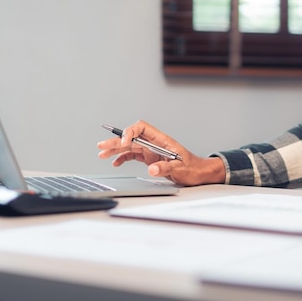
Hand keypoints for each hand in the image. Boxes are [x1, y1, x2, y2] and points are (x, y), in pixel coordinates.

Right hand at [97, 120, 224, 185]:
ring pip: (130, 146)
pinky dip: (123, 158)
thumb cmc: (193, 168)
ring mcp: (152, 150)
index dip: (130, 132)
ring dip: (115, 150)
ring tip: (102, 154)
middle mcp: (155, 143)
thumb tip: (152, 169)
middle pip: (131, 137)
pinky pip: (134, 155)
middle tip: (101, 146)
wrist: (199, 173)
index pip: (142, 127)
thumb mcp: (181, 168)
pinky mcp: (150, 158)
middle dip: (116, 141)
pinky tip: (116, 163)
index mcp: (162, 140)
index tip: (124, 143)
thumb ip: (166, 168)